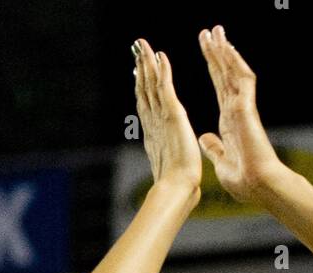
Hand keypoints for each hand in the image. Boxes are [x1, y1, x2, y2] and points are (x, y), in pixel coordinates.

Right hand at [133, 37, 201, 193]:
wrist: (176, 188)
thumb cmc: (176, 187)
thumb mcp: (171, 171)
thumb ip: (169, 164)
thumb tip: (168, 171)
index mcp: (154, 137)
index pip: (147, 107)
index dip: (142, 89)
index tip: (138, 74)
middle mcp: (153, 125)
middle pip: (144, 92)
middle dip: (140, 70)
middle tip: (136, 51)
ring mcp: (160, 119)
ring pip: (151, 85)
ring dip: (147, 64)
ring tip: (142, 46)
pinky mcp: (172, 115)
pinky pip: (165, 87)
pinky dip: (162, 70)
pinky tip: (160, 55)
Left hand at [198, 26, 285, 202]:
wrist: (259, 186)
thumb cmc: (245, 181)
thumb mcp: (221, 162)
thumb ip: (214, 148)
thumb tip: (205, 138)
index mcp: (230, 123)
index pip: (221, 89)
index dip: (214, 70)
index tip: (207, 52)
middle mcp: (237, 111)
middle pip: (226, 75)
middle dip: (217, 53)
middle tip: (209, 32)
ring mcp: (243, 108)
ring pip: (233, 72)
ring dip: (224, 51)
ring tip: (216, 31)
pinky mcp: (246, 109)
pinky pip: (242, 80)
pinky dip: (234, 62)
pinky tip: (227, 47)